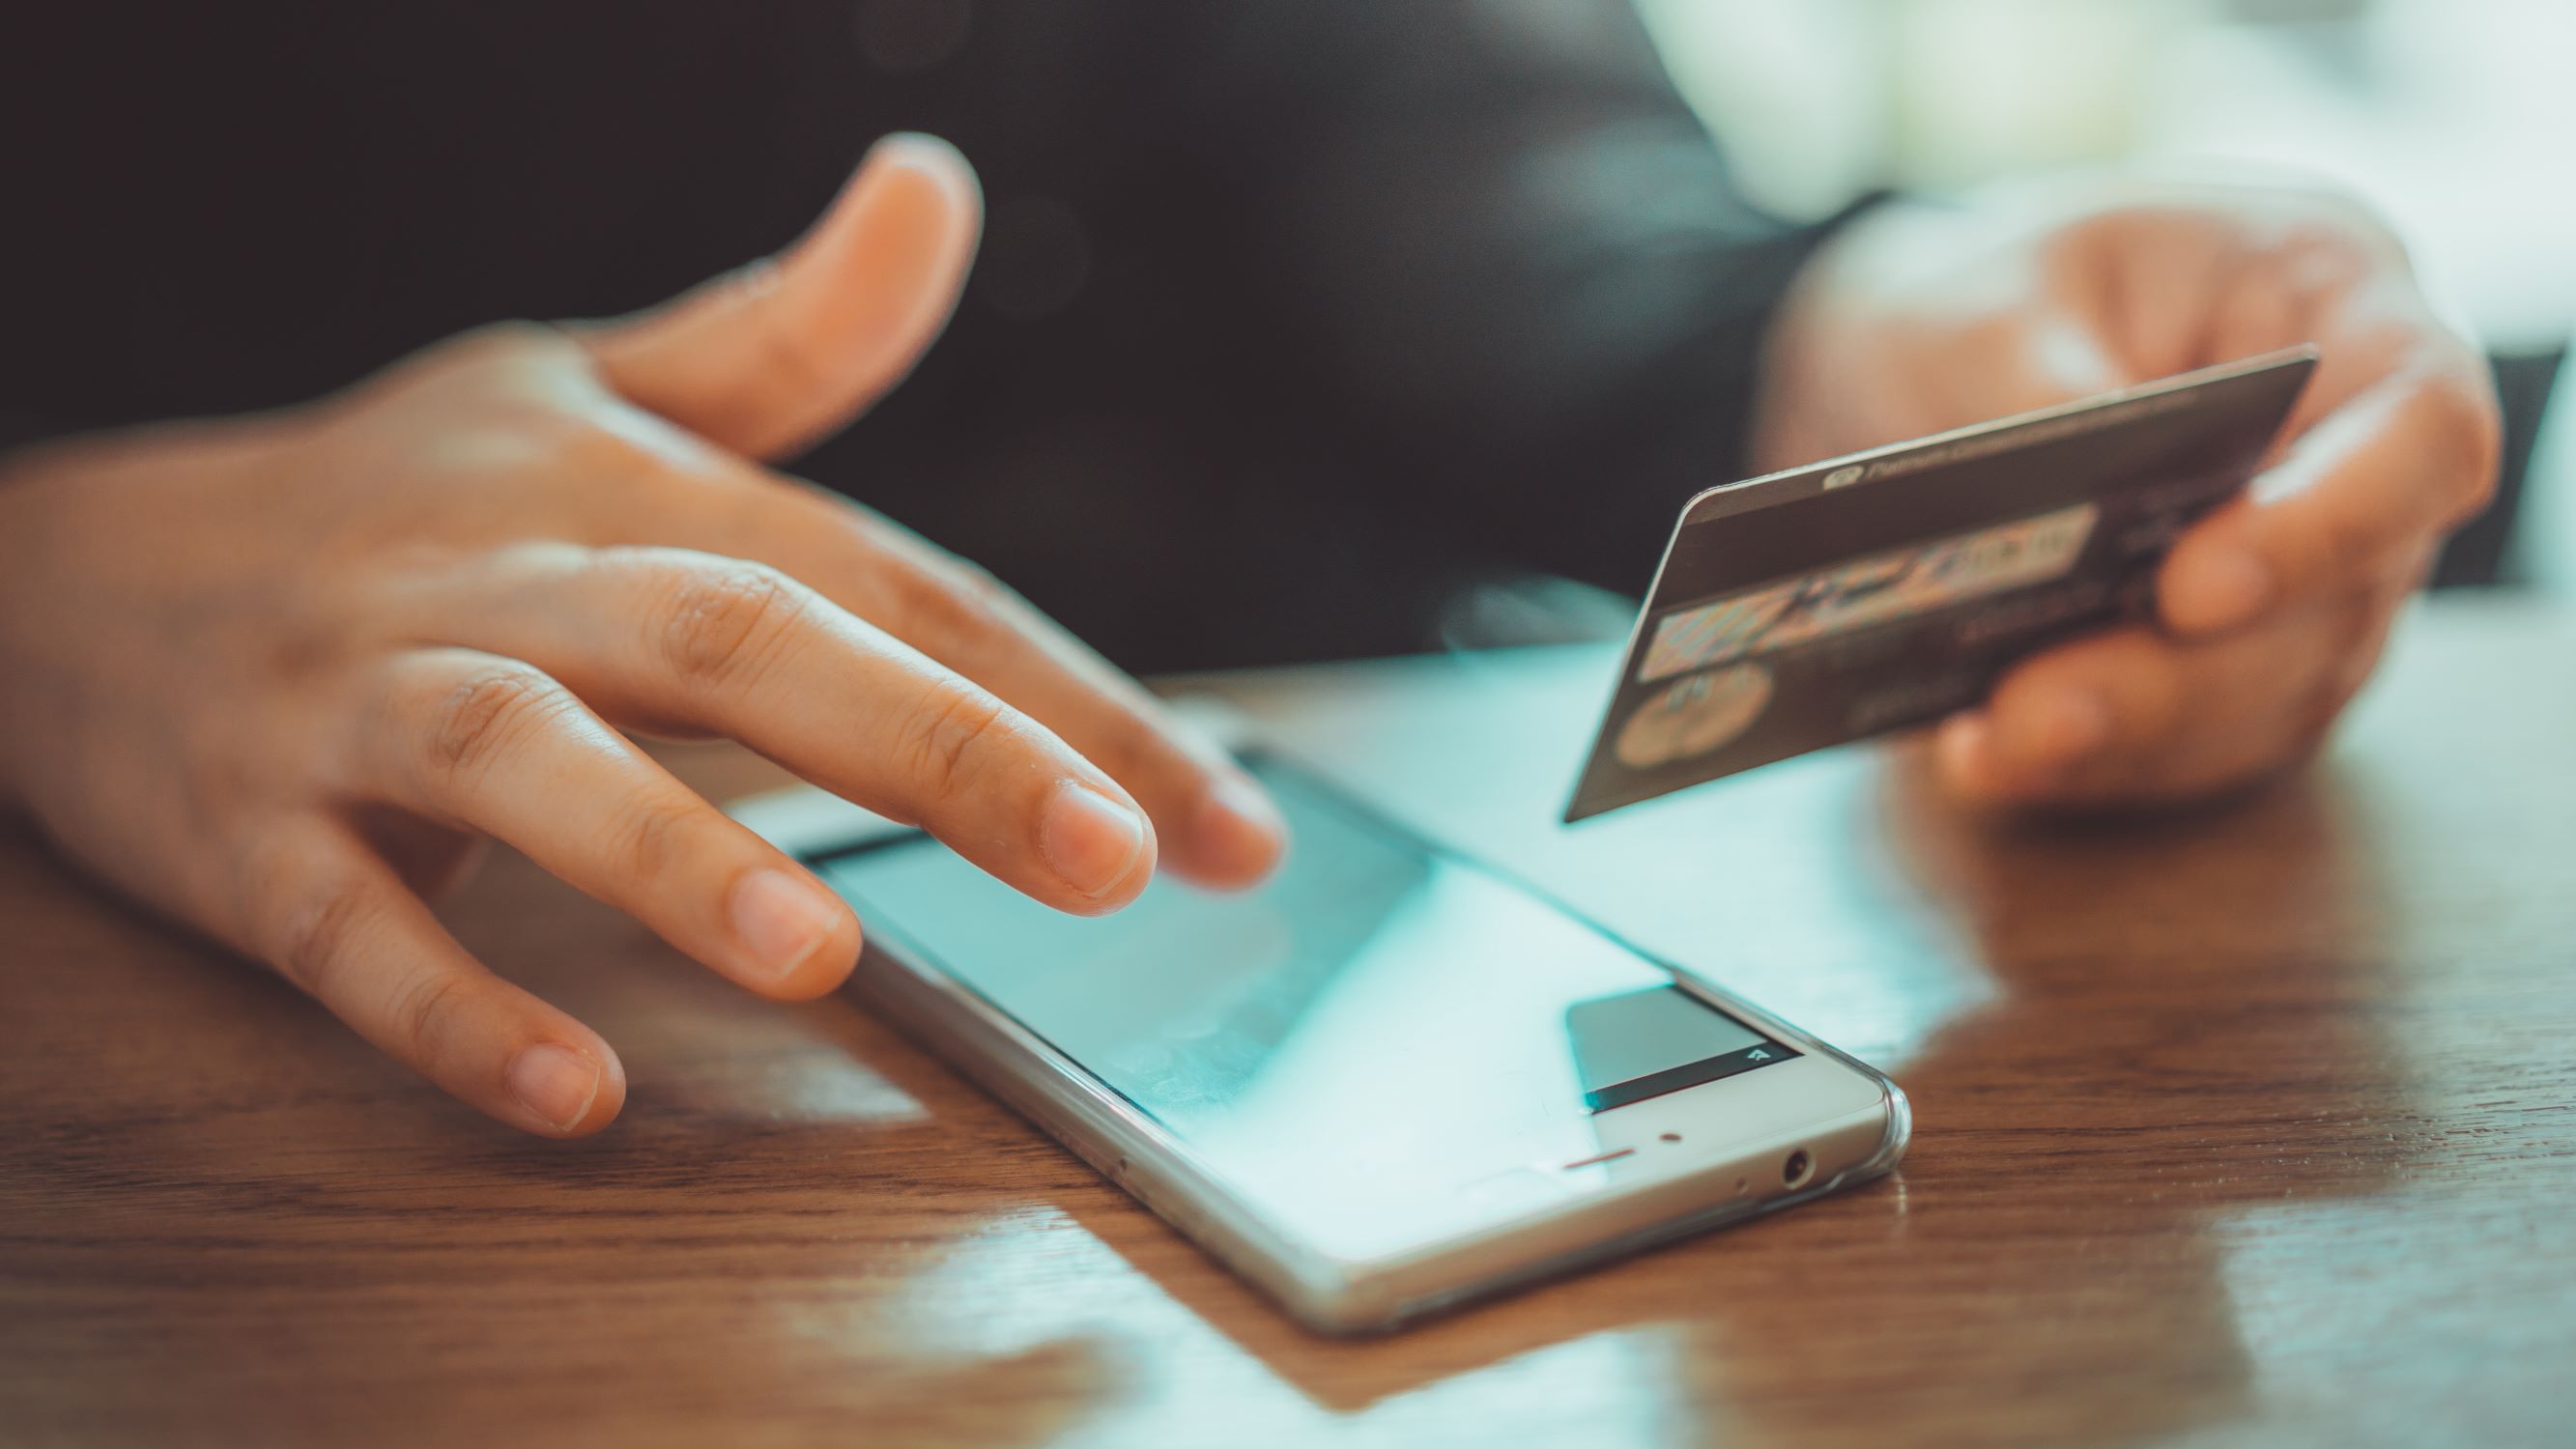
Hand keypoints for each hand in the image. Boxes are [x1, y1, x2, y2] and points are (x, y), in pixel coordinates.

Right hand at [0, 135, 1284, 1136]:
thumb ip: (784, 332)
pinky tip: (570, 1089)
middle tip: (1111, 860)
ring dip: (667, 851)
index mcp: (629, 491)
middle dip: (935, 744)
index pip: (891, 587)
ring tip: (815, 950)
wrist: (81, 568)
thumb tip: (936, 186)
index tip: (1221, 823)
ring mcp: (364, 698)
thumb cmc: (399, 496)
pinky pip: (342, 923)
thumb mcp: (584, 390)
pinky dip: (447, 1002)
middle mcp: (510, 577)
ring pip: (522, 759)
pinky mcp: (244, 826)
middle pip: (738, 640)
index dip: (1066, 697)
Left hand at [1754, 176, 2500, 807]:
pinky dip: (2091, 765)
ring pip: (2264, 697)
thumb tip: (2055, 516)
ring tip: (1995, 748)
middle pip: (2333, 605)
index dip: (2334, 521)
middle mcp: (2353, 459)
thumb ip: (2027, 389)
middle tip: (2041, 711)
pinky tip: (1984, 760)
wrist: (1948, 355)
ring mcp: (2311, 579)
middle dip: (2180, 675)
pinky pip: (2193, 743)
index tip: (2195, 588)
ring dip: (2128, 739)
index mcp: (2342, 309)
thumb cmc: (2004, 290)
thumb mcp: (1985, 298)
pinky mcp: (2237, 669)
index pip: (2424, 427)